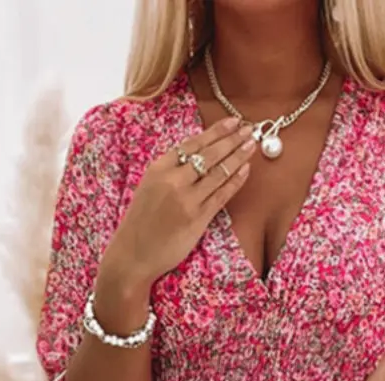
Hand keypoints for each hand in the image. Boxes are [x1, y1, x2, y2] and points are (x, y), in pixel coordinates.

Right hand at [95, 115, 258, 311]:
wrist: (133, 254)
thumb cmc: (140, 223)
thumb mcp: (149, 188)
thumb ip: (170, 172)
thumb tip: (196, 159)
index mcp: (159, 169)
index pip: (192, 144)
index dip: (215, 132)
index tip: (232, 122)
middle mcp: (173, 180)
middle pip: (209, 154)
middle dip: (232, 139)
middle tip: (250, 128)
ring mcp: (187, 199)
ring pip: (218, 172)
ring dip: (238, 157)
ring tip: (252, 145)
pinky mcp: (198, 218)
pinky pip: (221, 195)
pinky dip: (235, 181)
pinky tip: (245, 170)